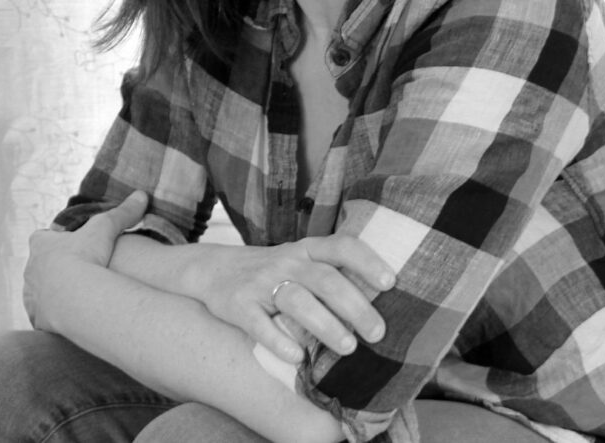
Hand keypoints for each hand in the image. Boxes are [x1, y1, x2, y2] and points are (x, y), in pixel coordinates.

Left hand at [23, 191, 148, 329]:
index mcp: (40, 245)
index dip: (55, 241)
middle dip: (53, 269)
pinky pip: (43, 318)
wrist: (76, 298)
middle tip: (76, 272)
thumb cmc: (86, 256)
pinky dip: (54, 317)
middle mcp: (30, 270)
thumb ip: (123, 213)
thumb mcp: (106, 228)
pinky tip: (71, 317)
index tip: (71, 245)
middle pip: (38, 266)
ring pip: (38, 293)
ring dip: (52, 294)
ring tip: (75, 297)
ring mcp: (31, 297)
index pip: (42, 238)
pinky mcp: (37, 319)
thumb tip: (141, 195)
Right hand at [185, 235, 394, 363]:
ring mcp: (261, 283)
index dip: (367, 261)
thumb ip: (330, 275)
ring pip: (296, 301)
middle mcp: (286, 262)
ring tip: (349, 348)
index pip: (341, 246)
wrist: (213, 269)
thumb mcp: (300, 262)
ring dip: (325, 324)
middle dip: (355, 306)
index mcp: (306, 250)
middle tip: (378, 333)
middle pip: (325, 279)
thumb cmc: (273, 272)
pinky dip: (278, 341)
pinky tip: (296, 357)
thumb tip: (379, 306)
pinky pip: (259, 324)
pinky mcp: (239, 305)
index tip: (390, 282)